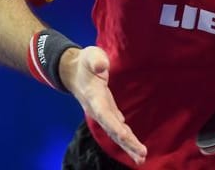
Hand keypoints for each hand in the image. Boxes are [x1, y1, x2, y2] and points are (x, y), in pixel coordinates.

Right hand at [59, 46, 146, 164]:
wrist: (73, 71)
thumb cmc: (85, 62)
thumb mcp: (90, 55)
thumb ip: (96, 60)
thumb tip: (101, 66)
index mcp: (94, 97)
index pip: (105, 114)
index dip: (115, 126)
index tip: (126, 136)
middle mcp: (97, 109)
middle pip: (112, 129)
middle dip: (127, 143)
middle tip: (142, 155)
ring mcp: (102, 112)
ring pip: (115, 132)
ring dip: (128, 145)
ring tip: (141, 158)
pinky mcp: (107, 111)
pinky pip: (117, 127)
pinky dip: (126, 137)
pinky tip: (133, 145)